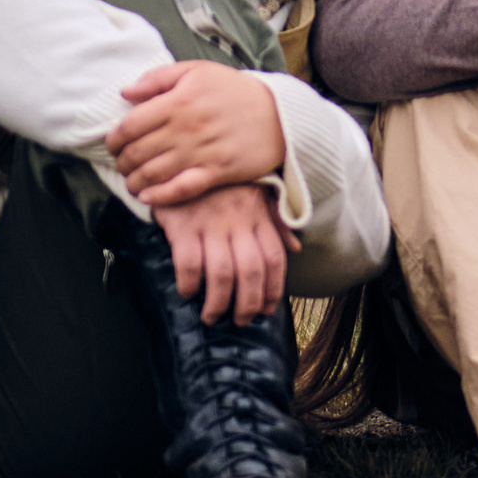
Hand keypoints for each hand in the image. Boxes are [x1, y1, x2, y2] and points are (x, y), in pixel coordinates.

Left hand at [109, 60, 285, 206]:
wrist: (281, 113)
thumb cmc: (236, 91)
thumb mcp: (198, 72)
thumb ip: (158, 78)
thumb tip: (125, 93)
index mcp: (178, 101)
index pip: (130, 125)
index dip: (114, 139)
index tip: (113, 144)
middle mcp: (186, 128)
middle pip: (137, 152)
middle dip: (122, 162)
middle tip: (122, 165)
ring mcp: (201, 152)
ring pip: (153, 173)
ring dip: (135, 181)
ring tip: (132, 182)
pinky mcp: (217, 172)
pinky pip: (181, 189)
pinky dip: (160, 196)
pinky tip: (148, 197)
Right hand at [151, 182, 297, 322]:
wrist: (183, 156)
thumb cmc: (222, 183)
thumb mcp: (256, 195)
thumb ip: (276, 222)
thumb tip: (295, 248)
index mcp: (258, 216)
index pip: (273, 259)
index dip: (273, 289)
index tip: (266, 310)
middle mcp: (238, 221)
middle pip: (251, 272)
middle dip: (247, 303)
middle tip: (240, 321)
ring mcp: (210, 223)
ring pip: (221, 274)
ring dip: (217, 302)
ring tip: (211, 316)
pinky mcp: (182, 225)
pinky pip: (187, 262)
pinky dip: (188, 283)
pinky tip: (187, 292)